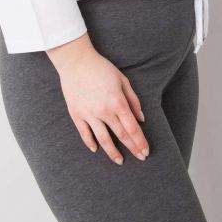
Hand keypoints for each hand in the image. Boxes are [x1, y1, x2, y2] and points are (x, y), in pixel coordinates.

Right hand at [47, 35, 148, 164]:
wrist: (76, 61)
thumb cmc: (101, 68)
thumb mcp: (122, 80)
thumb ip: (133, 100)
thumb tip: (141, 118)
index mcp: (118, 102)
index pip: (132, 128)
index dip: (140, 142)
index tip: (145, 151)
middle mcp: (104, 111)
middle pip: (121, 136)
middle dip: (132, 148)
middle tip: (140, 158)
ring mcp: (89, 114)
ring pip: (103, 140)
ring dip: (113, 153)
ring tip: (120, 161)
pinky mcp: (76, 114)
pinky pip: (85, 134)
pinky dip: (91, 143)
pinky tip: (96, 149)